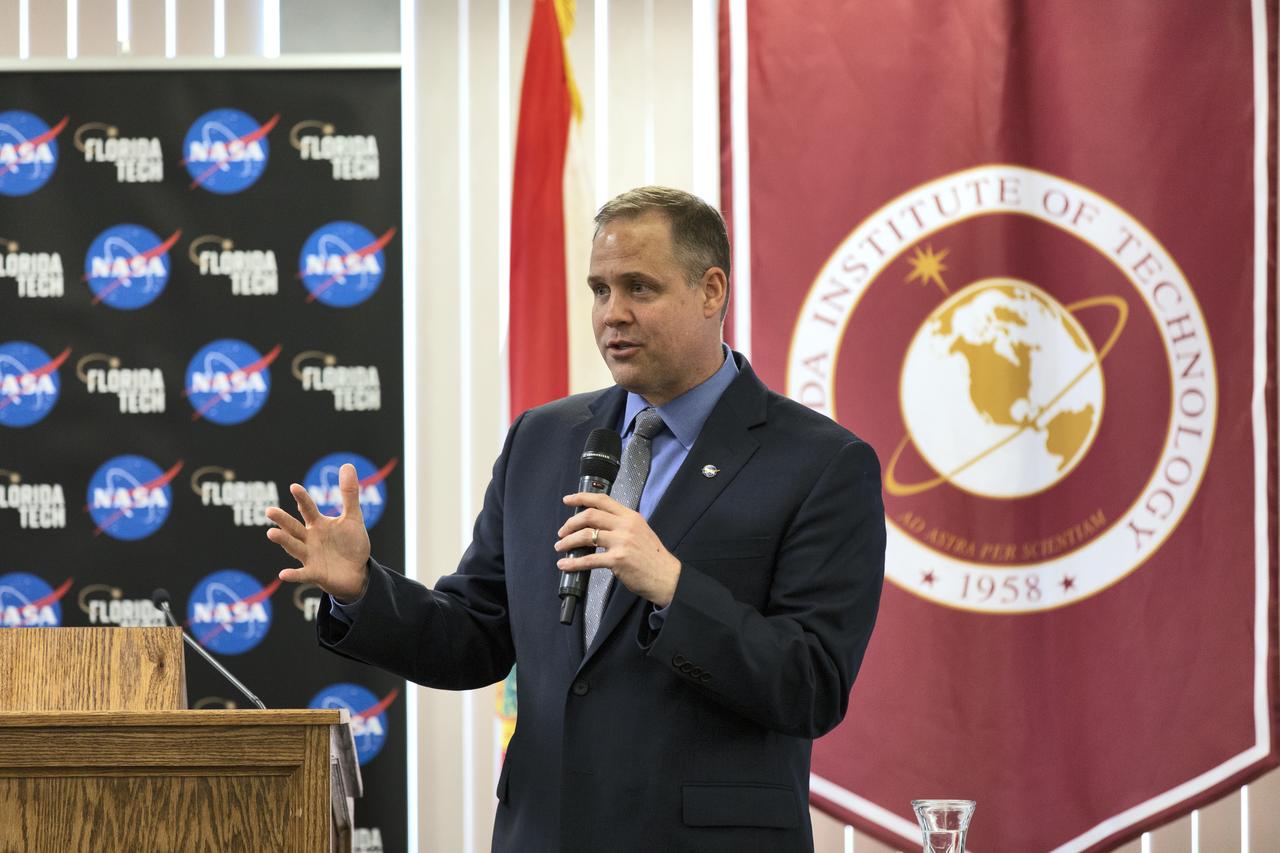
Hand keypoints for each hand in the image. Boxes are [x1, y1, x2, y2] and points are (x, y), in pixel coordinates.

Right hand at [265, 462, 370, 602]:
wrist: (357, 572)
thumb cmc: (350, 544)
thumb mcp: (352, 518)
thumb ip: (349, 494)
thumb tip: (347, 465)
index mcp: (318, 524)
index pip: (308, 509)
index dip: (302, 498)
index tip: (294, 487)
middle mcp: (309, 539)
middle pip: (293, 528)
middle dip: (282, 520)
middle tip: (269, 510)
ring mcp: (310, 556)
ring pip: (294, 547)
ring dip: (283, 541)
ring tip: (271, 533)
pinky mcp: (315, 574)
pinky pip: (302, 574)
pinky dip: (293, 575)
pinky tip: (283, 574)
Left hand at [555, 492, 680, 606]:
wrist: (667, 577)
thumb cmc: (653, 557)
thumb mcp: (641, 531)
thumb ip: (622, 525)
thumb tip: (597, 525)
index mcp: (631, 516)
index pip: (602, 500)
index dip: (581, 498)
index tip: (567, 500)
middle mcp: (626, 525)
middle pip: (590, 516)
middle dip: (570, 523)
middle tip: (562, 532)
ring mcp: (621, 542)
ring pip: (586, 536)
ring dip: (568, 541)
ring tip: (560, 547)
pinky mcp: (617, 560)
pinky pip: (589, 559)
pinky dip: (573, 562)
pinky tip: (564, 565)